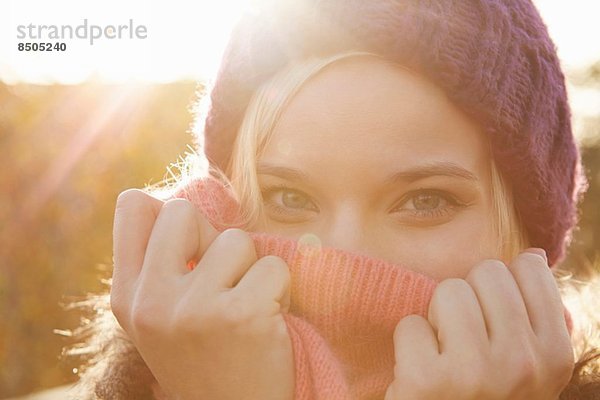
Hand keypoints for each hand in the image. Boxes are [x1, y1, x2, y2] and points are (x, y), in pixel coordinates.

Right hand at [110, 190, 293, 399]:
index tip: (189, 246)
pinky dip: (280, 290)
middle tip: (222, 278)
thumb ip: (160, 264)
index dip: (167, 214)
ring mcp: (194, 308)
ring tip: (244, 308)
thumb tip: (173, 202)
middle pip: (183, 211)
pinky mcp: (241, 315)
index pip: (132, 206)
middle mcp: (152, 301)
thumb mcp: (160, 318)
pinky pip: (274, 266)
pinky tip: (267, 321)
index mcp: (128, 297)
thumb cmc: (204, 358)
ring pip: (236, 239)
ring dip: (250, 270)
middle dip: (211, 237)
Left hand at [385, 250, 573, 399]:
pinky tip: (422, 372)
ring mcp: (475, 372)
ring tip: (444, 354)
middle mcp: (522, 362)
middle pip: (486, 272)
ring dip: (438, 319)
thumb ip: (534, 312)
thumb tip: (534, 255)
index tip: (493, 320)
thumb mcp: (530, 363)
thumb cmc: (490, 393)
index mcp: (553, 354)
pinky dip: (410, 345)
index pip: (528, 269)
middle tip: (465, 340)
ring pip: (448, 290)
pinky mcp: (427, 380)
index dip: (500, 287)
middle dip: (469, 298)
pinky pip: (410, 323)